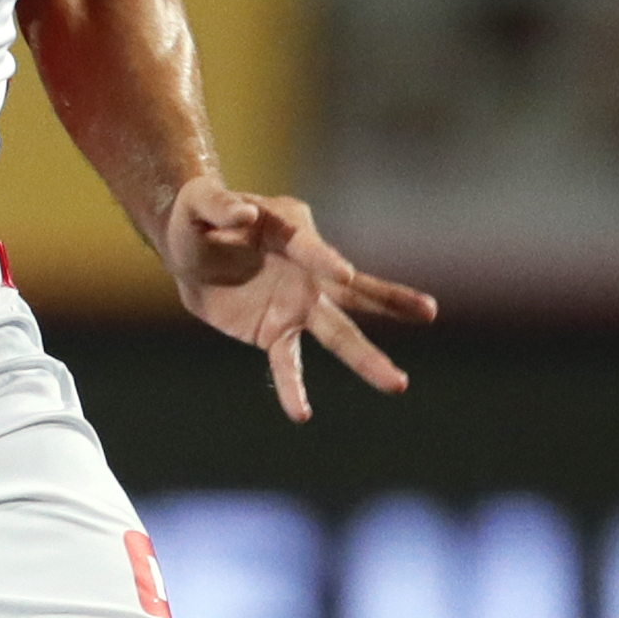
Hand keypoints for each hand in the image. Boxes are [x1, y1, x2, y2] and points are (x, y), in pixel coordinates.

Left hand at [159, 179, 432, 423]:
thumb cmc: (198, 216)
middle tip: (431, 312)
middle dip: (392, 301)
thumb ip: (218, 206)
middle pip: (355, 291)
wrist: (186, 251)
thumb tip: (241, 214)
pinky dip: (293, 388)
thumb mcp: (200, 203)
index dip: (325, 259)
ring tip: (398, 384)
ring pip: (339, 333)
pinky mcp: (276, 332)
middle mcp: (308, 271)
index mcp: (293, 231)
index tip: (344, 274)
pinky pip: (289, 363)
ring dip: (367, 359)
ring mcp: (298, 305)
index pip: (311, 248)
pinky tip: (301, 414)